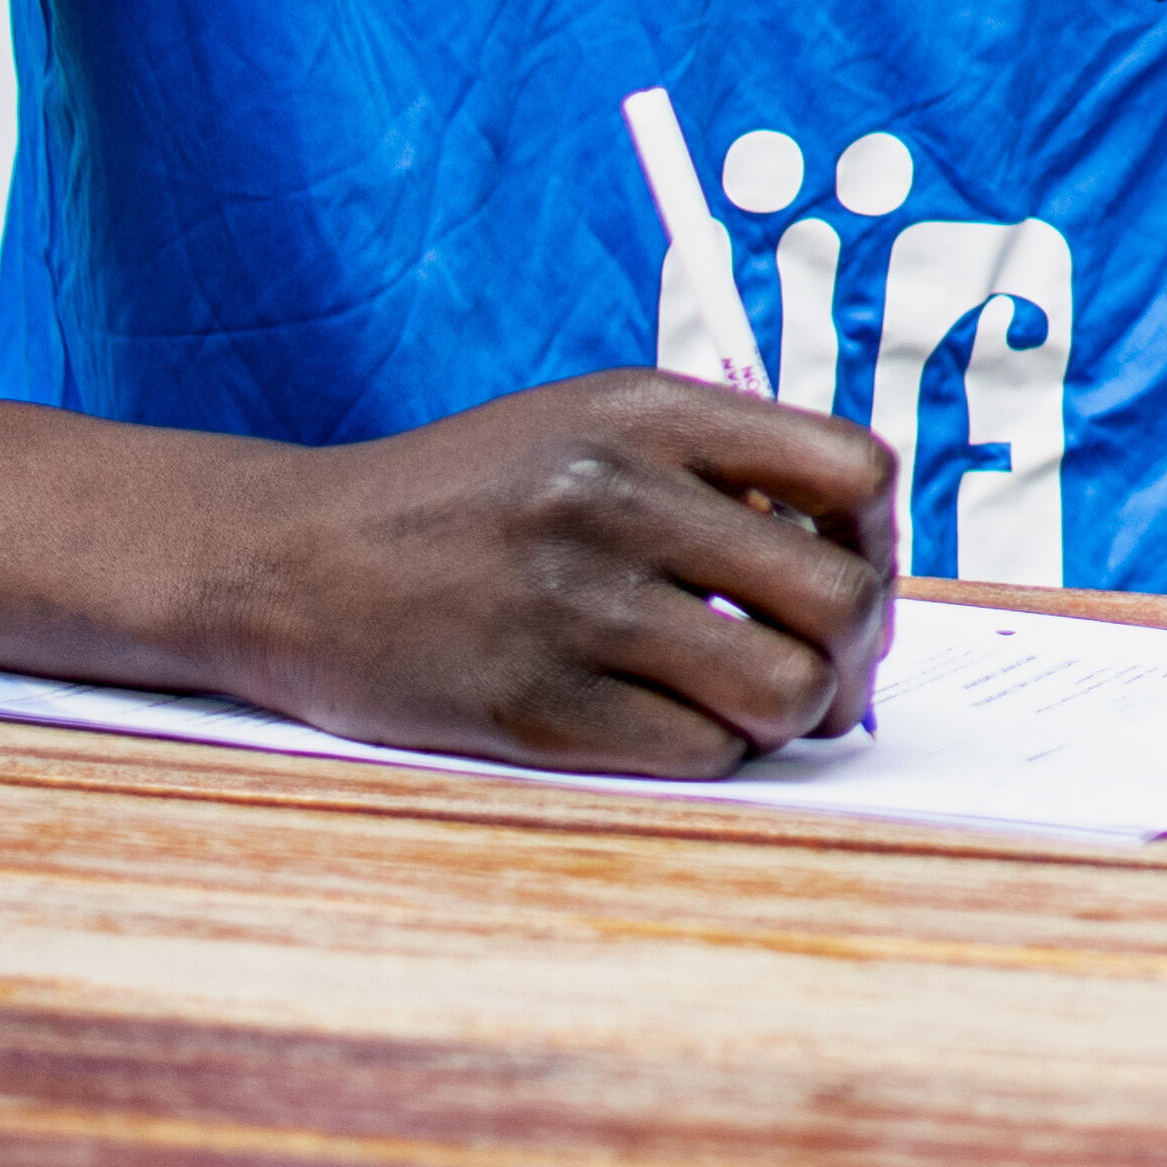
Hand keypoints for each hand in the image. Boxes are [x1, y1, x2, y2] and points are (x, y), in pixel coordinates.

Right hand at [183, 371, 899, 776]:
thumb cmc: (468, 497)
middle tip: (826, 674)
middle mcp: (617, 497)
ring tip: (752, 706)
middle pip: (841, 600)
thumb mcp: (589, 424)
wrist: (288, 558)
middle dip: (856, 655)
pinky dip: (707, 754)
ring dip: (790, 716)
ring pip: (784, 693)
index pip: (855, 472)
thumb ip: (720, 466)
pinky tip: (671, 726)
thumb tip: (861, 563)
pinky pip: (696, 755)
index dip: (878, 540)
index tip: (851, 571)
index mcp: (648, 411)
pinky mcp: (530, 704)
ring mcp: (572, 604)